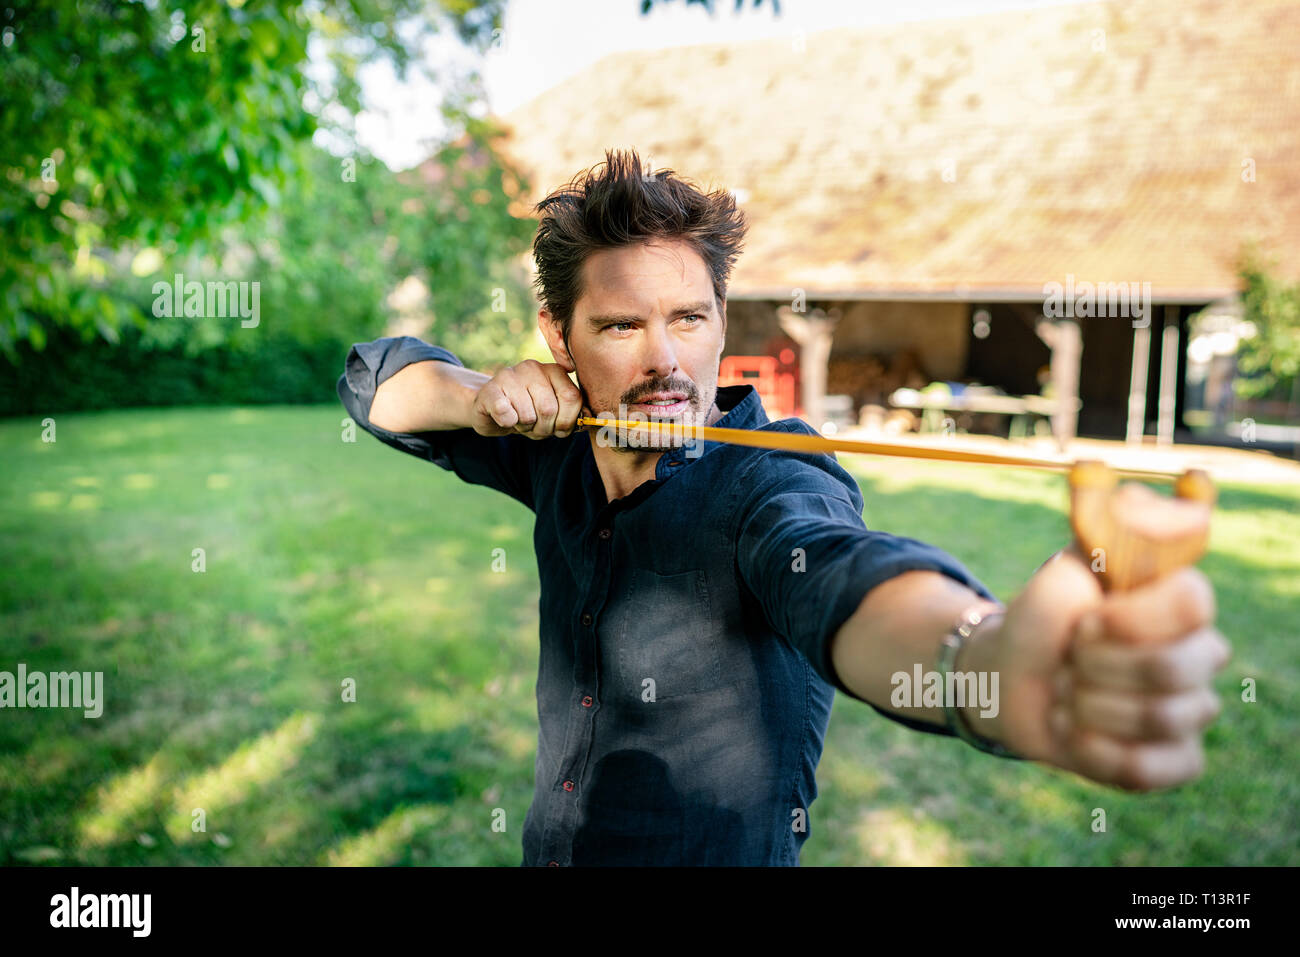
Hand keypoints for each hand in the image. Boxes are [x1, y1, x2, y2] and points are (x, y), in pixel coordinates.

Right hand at [471, 359, 583, 439]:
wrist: (491, 410)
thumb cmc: (528, 411)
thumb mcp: (554, 411)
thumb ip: (573, 413)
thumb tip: (590, 419)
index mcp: (554, 371)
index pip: (572, 397)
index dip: (566, 421)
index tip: (557, 428)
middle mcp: (533, 367)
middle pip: (549, 409)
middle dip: (543, 428)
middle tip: (534, 426)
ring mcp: (509, 376)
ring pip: (528, 415)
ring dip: (524, 428)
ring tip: (519, 420)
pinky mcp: (490, 390)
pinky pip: (506, 414)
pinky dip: (507, 424)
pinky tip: (505, 418)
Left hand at [974, 545, 1229, 790]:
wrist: (1011, 678)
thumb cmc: (1044, 620)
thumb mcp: (1062, 571)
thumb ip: (1102, 537)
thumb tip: (1137, 501)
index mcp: (1180, 601)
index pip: (1194, 604)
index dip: (1131, 620)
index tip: (1085, 623)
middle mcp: (1199, 654)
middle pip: (1173, 670)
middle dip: (1097, 667)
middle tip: (1066, 660)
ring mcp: (1190, 710)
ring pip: (1158, 719)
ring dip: (1087, 707)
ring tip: (1062, 692)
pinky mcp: (1173, 759)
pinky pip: (1148, 768)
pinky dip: (1093, 751)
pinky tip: (1070, 731)